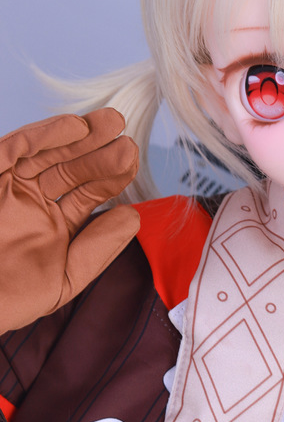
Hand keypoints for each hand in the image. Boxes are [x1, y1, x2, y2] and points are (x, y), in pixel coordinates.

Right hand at [0, 108, 139, 333]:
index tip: (133, 163)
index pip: (89, 193)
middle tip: (129, 142)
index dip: (112, 177)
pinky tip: (75, 127)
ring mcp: (10, 184)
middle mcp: (34, 199)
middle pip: (74, 168)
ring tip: (113, 123)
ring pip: (50, 153)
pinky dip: (44, 135)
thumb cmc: (8, 298)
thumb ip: (98, 248)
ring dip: (82, 137)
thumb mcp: (64, 278)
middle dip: (101, 154)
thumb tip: (133, 216)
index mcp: (53, 222)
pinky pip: (15, 148)